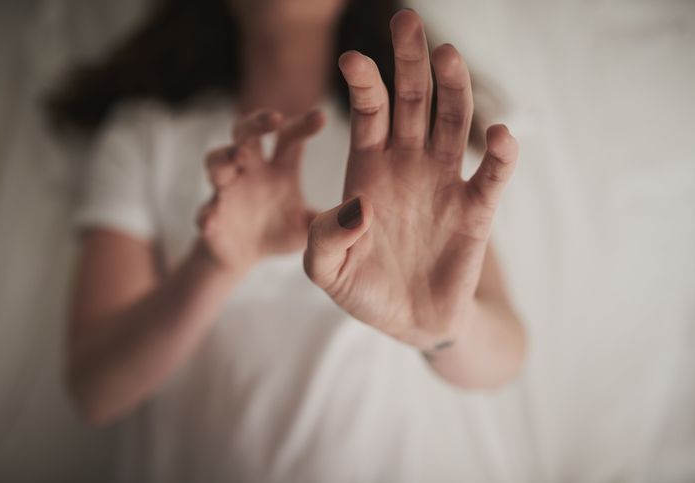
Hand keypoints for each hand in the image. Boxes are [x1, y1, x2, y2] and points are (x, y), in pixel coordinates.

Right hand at [197, 109, 324, 270]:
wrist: (244, 256)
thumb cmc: (279, 230)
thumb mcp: (309, 225)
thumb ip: (331, 219)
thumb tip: (360, 213)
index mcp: (278, 167)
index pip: (288, 137)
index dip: (302, 125)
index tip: (322, 117)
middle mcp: (250, 171)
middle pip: (246, 133)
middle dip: (256, 122)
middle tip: (274, 117)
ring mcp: (227, 191)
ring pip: (216, 162)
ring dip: (224, 156)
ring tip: (238, 157)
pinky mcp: (211, 218)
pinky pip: (204, 212)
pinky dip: (206, 214)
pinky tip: (210, 219)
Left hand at [304, 10, 518, 350]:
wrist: (409, 323)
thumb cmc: (363, 290)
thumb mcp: (326, 270)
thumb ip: (325, 239)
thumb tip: (358, 205)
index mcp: (368, 169)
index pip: (368, 113)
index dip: (363, 84)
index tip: (351, 60)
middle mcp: (408, 165)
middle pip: (412, 101)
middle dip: (409, 62)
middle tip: (406, 21)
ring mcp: (444, 182)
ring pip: (453, 122)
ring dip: (453, 88)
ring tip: (447, 55)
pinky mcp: (477, 209)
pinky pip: (493, 174)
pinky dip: (501, 153)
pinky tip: (500, 134)